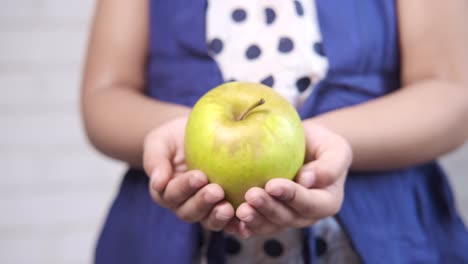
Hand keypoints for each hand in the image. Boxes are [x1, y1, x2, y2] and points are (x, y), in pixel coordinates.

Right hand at [143, 117, 237, 230]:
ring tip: (229, 208)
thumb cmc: (175, 136)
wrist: (198, 133)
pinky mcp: (224, 208)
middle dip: (203, 203)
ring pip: (208, 220)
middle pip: (190, 212)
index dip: (185, 187)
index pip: (172, 194)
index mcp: (165, 191)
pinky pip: (230, 222)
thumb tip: (157, 183)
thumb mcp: (160, 142)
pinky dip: (237, 224)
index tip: (200, 175)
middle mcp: (184, 204)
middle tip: (216, 191)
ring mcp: (205, 209)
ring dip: (218, 217)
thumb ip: (156, 161)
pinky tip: (247, 221)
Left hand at [234, 122, 351, 237]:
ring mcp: (286, 217)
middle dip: (268, 209)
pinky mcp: (267, 215)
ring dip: (254, 219)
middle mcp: (305, 215)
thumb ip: (330, 165)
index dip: (292, 197)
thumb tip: (307, 180)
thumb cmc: (321, 144)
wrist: (304, 146)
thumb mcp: (336, 148)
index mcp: (326, 202)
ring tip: (239, 210)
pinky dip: (243, 223)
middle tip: (251, 195)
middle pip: (288, 218)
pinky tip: (230, 216)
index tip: (273, 185)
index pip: (310, 204)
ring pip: (269, 225)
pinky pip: (255, 223)